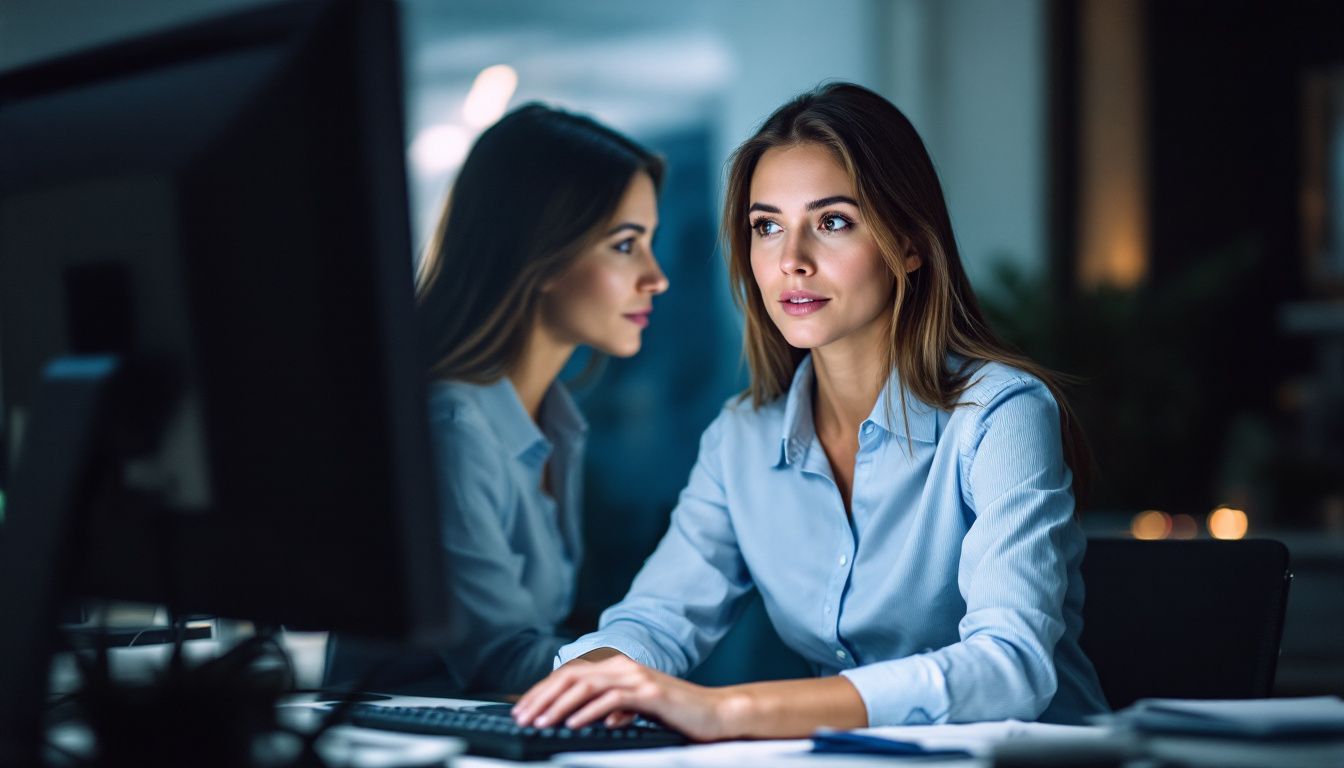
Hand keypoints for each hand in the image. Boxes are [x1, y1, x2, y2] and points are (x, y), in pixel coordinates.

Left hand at [511, 651, 747, 741]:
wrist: (714, 713)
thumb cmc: (674, 714)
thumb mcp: (633, 708)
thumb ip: (607, 708)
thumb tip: (576, 718)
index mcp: (616, 667)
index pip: (569, 674)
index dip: (541, 691)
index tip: (521, 710)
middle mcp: (623, 667)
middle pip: (571, 676)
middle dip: (541, 697)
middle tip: (521, 717)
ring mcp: (637, 677)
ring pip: (586, 687)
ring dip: (558, 706)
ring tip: (540, 721)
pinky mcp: (650, 693)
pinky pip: (613, 700)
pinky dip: (589, 712)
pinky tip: (573, 724)